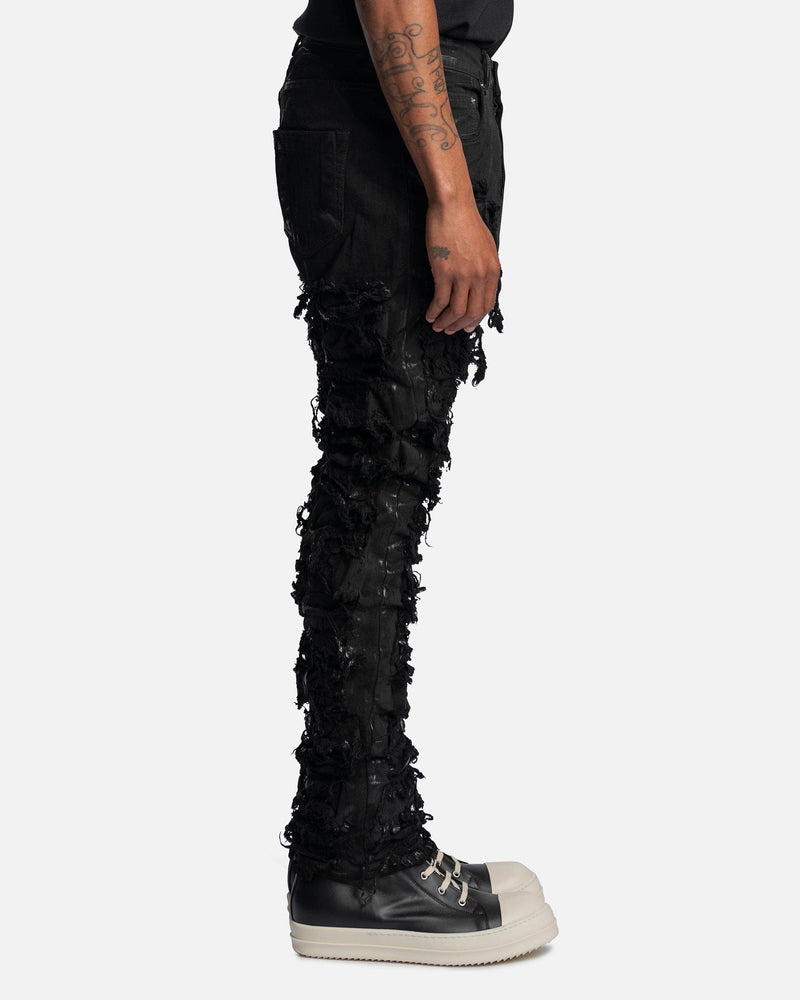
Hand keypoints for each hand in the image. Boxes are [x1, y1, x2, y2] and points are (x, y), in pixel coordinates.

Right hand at [424, 197, 499, 334]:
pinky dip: (434, 312)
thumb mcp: (486, 247)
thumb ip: (484, 268)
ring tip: (438, 326)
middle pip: (472, 312)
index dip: (476, 319)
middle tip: (451, 330)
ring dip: (446, 322)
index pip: (487, 304)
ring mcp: (463, 275)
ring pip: (456, 311)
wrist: (453, 206)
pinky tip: (430, 314)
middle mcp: (480, 275)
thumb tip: (478, 286)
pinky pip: (440, 301)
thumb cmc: (466, 221)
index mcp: (493, 270)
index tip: (467, 325)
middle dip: (460, 325)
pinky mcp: (444, 272)